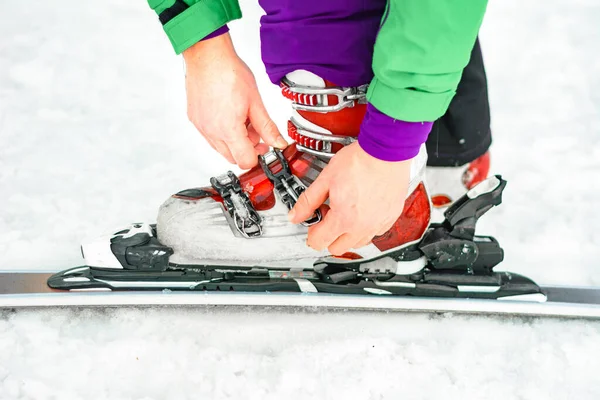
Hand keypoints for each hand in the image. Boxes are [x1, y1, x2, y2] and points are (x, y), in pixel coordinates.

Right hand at [183, 33, 287, 168]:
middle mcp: (211, 132)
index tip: (264, 145)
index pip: (245, 160)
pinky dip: (221, 132)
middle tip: (256, 131)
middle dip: (247, 148)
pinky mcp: (195, 120)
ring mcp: (201, 127)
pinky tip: (229, 115)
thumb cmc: (229, 73)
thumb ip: (268, 127)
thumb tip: (278, 142)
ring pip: (221, 148)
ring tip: (242, 119)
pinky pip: (210, 136)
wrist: (208, 56)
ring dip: (234, 141)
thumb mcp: (256, 102)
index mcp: (228, 129)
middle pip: (233, 157)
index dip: (258, 155)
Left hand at [288, 142, 410, 254]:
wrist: (386, 151)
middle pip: (337, 248)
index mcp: (344, 218)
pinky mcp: (390, 217)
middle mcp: (363, 226)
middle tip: (328, 215)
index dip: (311, 232)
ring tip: (345, 211)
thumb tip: (295, 214)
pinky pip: (375, 233)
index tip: (314, 221)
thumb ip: (308, 200)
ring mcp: (378, 223)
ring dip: (347, 234)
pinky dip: (366, 227)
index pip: (319, 242)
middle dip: (328, 235)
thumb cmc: (360, 161)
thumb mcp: (326, 178)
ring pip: (358, 243)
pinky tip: (362, 210)